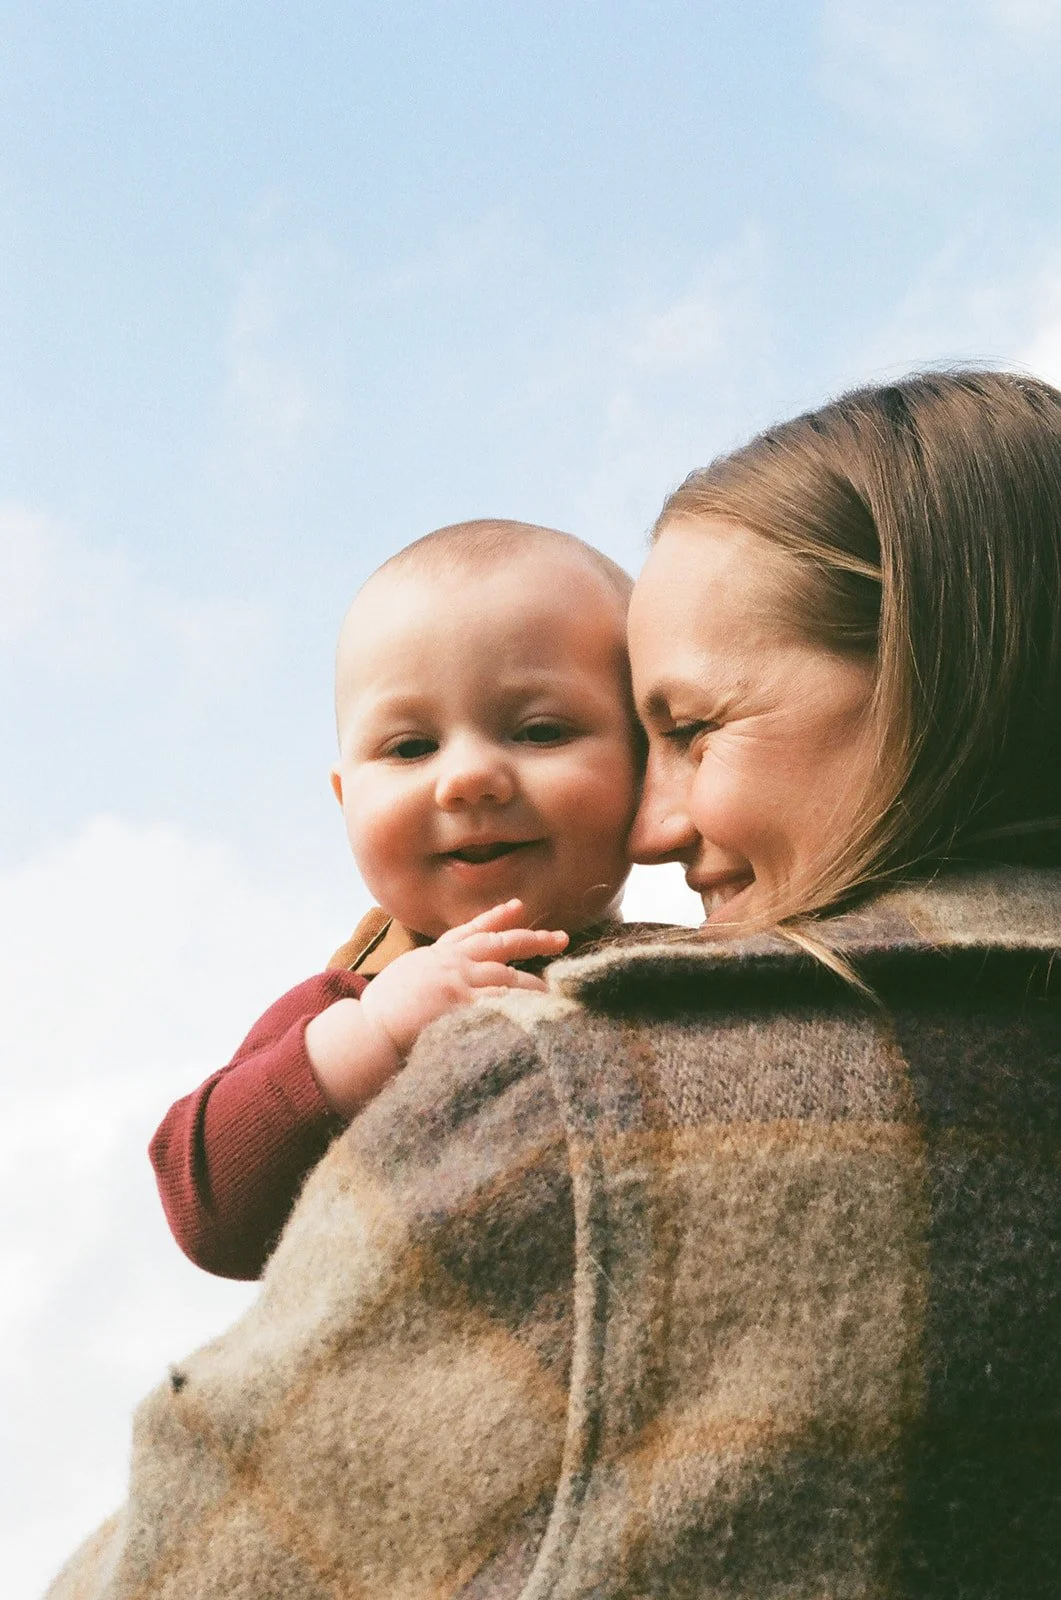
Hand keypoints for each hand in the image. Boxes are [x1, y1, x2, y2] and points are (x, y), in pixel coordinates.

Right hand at [361, 898, 567, 1057]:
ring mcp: (458, 981)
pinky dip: (520, 1005)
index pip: (472, 929)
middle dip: (534, 940)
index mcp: (437, 954)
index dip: (497, 916)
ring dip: (534, 984)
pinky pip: (499, 1002)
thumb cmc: (381, 1011)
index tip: (519, 907)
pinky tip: (538, 1008)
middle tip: (561, 938)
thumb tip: (441, 975)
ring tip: (555, 991)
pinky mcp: (461, 1003)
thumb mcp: (406, 975)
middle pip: (501, 944)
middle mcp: (452, 962)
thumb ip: (429, 969)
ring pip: (507, 975)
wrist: (368, 1029)